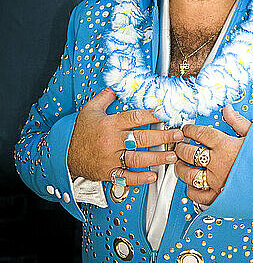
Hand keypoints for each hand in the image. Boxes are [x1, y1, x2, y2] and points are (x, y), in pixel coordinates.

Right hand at [67, 88, 182, 184]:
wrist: (65, 155)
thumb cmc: (81, 132)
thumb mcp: (90, 109)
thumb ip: (106, 96)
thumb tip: (119, 84)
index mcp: (109, 123)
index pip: (136, 117)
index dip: (154, 115)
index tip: (168, 114)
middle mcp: (111, 141)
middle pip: (141, 138)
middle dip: (163, 136)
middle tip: (178, 135)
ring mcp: (110, 158)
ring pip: (138, 158)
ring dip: (157, 157)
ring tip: (172, 155)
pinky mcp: (109, 173)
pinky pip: (127, 177)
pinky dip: (141, 178)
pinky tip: (154, 175)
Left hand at [174, 105, 251, 204]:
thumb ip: (238, 121)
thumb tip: (226, 109)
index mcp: (225, 145)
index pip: (199, 133)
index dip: (189, 129)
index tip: (186, 129)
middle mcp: (218, 163)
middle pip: (189, 153)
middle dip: (180, 147)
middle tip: (180, 145)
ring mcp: (217, 181)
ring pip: (188, 174)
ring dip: (180, 168)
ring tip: (180, 163)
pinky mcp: (219, 198)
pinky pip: (197, 195)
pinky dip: (191, 189)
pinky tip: (191, 183)